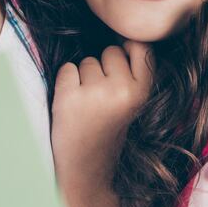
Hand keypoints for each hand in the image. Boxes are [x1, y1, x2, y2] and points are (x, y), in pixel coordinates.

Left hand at [51, 42, 154, 195]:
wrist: (86, 168)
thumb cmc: (108, 130)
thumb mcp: (132, 103)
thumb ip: (132, 74)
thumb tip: (121, 39)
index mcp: (142, 92)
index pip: (141, 48)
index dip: (128, 48)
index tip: (122, 60)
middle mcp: (122, 90)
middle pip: (110, 52)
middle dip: (103, 67)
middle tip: (101, 97)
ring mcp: (95, 93)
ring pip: (87, 61)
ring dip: (83, 78)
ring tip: (87, 104)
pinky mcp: (69, 96)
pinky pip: (67, 69)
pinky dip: (65, 83)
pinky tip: (72, 104)